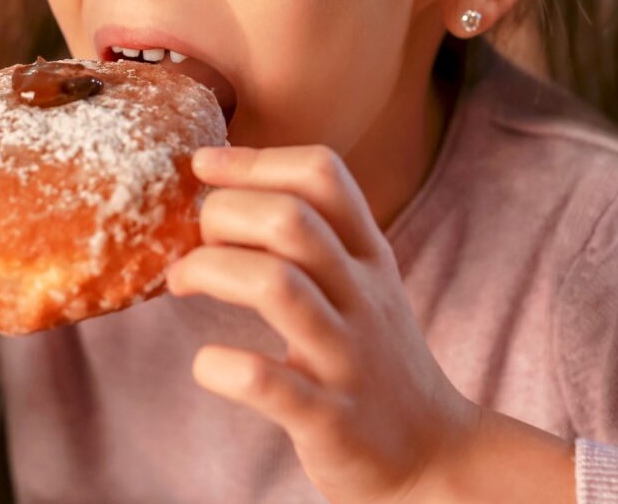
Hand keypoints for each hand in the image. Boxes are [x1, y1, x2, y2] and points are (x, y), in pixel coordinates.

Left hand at [166, 144, 479, 503]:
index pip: (323, 175)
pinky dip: (226, 367)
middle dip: (224, 212)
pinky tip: (207, 363)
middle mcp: (363, 297)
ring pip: (278, 286)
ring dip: (213, 271)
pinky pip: (272, 385)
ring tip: (182, 280)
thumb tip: (226, 190)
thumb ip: (313, 238)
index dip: (254, 159)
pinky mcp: (331, 421)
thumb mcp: (362, 284)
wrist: (435, 457)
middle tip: (192, 239)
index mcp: (369, 258)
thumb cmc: (374, 360)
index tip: (204, 165)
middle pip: (291, 220)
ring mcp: (348, 359)